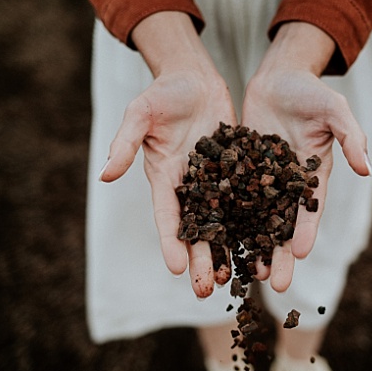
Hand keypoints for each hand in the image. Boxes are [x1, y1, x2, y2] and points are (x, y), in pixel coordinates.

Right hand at [99, 11, 236, 298]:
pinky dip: (256, 222)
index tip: (177, 269)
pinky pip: (248, 200)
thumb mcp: (140, 114)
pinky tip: (267, 245)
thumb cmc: (163, 93)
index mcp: (163, 176)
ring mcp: (213, 181)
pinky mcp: (236, 171)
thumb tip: (104, 174)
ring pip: (223, 222)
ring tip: (239, 281)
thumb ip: (125, 143)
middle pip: (195, 229)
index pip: (166, 216)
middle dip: (200, 260)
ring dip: (228, 251)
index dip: (171, 242)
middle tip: (205, 292)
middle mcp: (188, 186)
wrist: (194, 77)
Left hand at [241, 22, 370, 292]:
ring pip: (253, 218)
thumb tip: (367, 169)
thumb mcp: (335, 110)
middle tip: (274, 286)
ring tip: (242, 274)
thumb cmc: (312, 92)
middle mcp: (286, 184)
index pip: (309, 209)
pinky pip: (228, 198)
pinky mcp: (238, 170)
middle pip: (281, 224)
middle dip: (278, 254)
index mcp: (313, 175)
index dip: (305, 231)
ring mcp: (261, 179)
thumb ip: (351, 136)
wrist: (279, 78)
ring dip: (250, 245)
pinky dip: (223, 219)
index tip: (298, 255)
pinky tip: (214, 242)